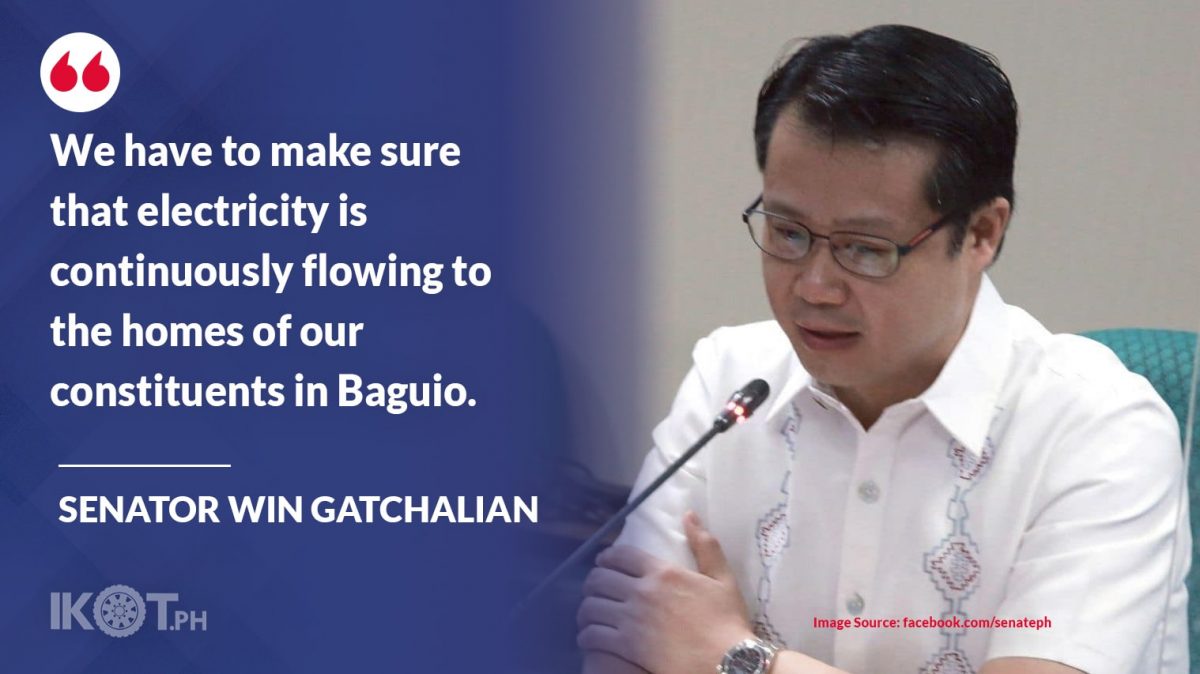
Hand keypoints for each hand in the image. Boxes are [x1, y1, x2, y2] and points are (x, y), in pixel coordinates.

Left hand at [577, 511, 754, 673]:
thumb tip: (689, 515)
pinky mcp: (627, 647)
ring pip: (591, 607)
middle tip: (596, 590)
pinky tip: (590, 637)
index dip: (606, 557)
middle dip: (593, 582)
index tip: (604, 563)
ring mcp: (632, 620)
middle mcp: (641, 592)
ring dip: (587, 609)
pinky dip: (587, 635)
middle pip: (599, 579)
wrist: (728, 662)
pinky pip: (593, 636)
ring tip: (590, 614)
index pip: (620, 555)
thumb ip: (705, 545)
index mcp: (662, 572)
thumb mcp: (722, 578)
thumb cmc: (727, 621)